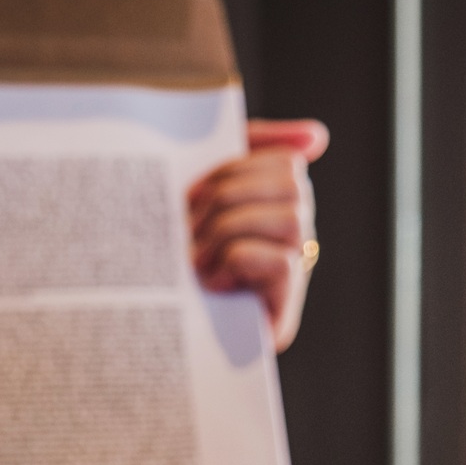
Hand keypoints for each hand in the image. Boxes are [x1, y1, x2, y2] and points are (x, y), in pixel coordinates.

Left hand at [188, 119, 328, 351]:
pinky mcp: (285, 313)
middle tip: (188, 226)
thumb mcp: (203, 191)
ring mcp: (294, 275)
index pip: (286, 161)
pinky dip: (238, 262)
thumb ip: (251, 149)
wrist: (147, 329)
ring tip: (195, 257)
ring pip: (291, 220)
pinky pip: (283, 262)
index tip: (194, 192)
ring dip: (229, 231)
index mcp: (275, 204)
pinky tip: (211, 281)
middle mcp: (295, 237)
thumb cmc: (172, 256)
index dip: (237, 166)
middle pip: (291, 184)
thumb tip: (318, 135)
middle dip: (228, 195)